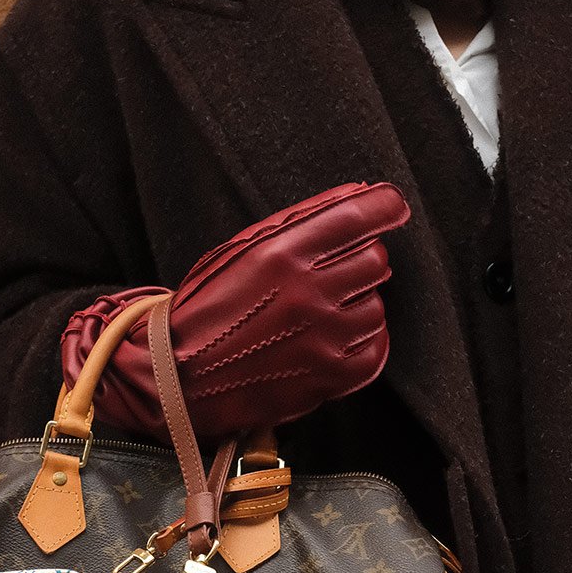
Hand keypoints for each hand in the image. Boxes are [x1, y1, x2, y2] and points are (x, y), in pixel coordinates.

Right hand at [60, 181, 410, 442]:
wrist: (178, 376)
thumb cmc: (207, 309)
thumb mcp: (240, 250)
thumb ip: (298, 222)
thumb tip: (359, 194)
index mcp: (283, 253)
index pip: (360, 215)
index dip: (386, 206)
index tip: (393, 208)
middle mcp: (308, 293)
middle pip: (375, 260)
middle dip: (361, 259)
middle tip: (335, 272)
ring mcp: (322, 339)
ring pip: (376, 307)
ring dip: (358, 305)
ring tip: (324, 313)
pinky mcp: (327, 378)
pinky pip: (375, 351)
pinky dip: (365, 343)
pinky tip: (339, 339)